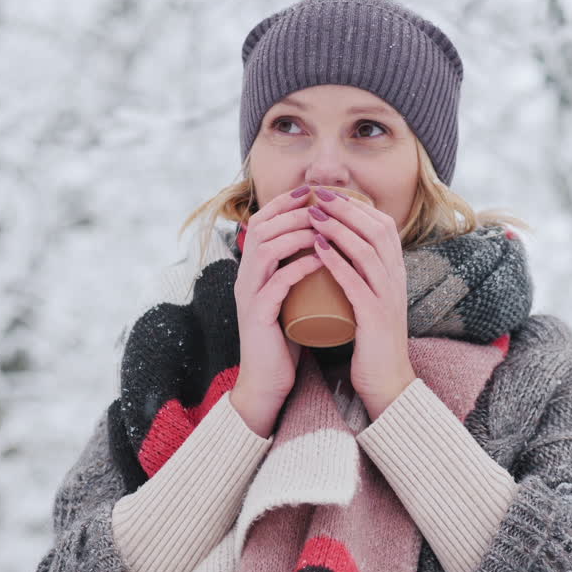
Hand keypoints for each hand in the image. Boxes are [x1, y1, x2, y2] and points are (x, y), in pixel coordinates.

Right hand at [231, 185, 322, 434]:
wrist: (269, 381)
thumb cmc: (286, 337)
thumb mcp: (292, 296)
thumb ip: (299, 271)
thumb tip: (326, 243)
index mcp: (253, 269)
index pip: (262, 223)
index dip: (284, 203)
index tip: (311, 191)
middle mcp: (246, 277)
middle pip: (262, 229)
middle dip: (291, 212)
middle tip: (320, 204)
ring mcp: (249, 295)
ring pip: (265, 250)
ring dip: (296, 234)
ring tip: (324, 227)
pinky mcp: (258, 316)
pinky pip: (276, 284)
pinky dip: (298, 268)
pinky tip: (320, 260)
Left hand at [307, 187, 415, 420]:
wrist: (386, 381)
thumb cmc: (372, 340)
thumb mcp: (372, 299)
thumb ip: (362, 275)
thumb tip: (339, 248)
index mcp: (396, 273)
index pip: (383, 226)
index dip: (358, 207)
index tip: (331, 195)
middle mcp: (397, 280)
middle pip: (376, 230)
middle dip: (346, 209)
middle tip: (318, 196)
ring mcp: (388, 297)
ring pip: (367, 251)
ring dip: (339, 229)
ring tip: (313, 216)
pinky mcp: (375, 317)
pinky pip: (355, 282)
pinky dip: (336, 262)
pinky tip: (318, 250)